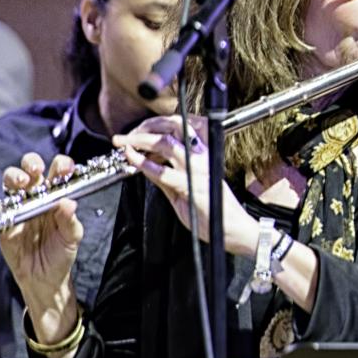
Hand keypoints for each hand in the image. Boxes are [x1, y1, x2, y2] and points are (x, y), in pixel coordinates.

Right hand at [0, 153, 83, 339]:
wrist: (45, 278)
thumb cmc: (61, 253)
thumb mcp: (72, 237)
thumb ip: (70, 220)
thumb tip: (68, 202)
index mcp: (57, 196)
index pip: (58, 172)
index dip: (61, 164)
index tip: (65, 168)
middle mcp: (37, 197)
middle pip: (30, 170)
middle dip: (31, 163)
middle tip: (36, 171)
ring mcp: (19, 207)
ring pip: (11, 183)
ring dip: (14, 177)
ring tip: (22, 184)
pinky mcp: (4, 222)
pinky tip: (6, 206)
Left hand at [115, 116, 258, 257]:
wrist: (233, 230)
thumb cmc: (214, 213)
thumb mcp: (184, 192)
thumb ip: (166, 179)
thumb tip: (145, 166)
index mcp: (203, 156)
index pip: (179, 130)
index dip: (154, 126)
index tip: (135, 132)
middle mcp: (201, 159)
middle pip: (171, 131)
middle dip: (143, 130)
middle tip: (123, 137)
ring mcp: (198, 171)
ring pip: (167, 145)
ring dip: (141, 142)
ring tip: (125, 145)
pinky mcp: (193, 186)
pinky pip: (165, 173)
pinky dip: (146, 165)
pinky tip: (134, 162)